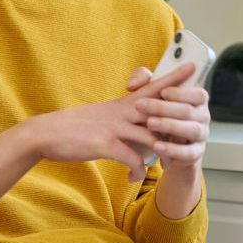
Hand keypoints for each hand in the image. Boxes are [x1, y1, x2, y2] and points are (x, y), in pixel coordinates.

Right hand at [26, 66, 192, 181]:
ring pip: (150, 136)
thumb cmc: (77, 128)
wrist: (47, 133)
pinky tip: (135, 176)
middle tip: (195, 121)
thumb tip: (144, 136)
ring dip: (162, 151)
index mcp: (123, 104)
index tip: (192, 66)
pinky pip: (130, 157)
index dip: (174, 77)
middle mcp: (122, 111)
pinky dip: (137, 168)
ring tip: (169, 163)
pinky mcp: (104, 143)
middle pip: (158, 108)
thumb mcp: (105, 119)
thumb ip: (127, 124)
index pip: (154, 87)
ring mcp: (114, 127)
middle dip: (179, 113)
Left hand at [131, 64, 209, 170]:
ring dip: (169, 126)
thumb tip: (132, 85)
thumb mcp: (152, 94)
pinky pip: (188, 152)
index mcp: (197, 99)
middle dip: (163, 108)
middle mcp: (203, 116)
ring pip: (191, 129)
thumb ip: (143, 82)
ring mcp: (201, 135)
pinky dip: (173, 150)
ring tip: (150, 124)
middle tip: (141, 105)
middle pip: (188, 111)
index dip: (181, 92)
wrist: (165, 144)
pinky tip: (157, 146)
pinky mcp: (196, 152)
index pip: (198, 93)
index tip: (163, 91)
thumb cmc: (160, 113)